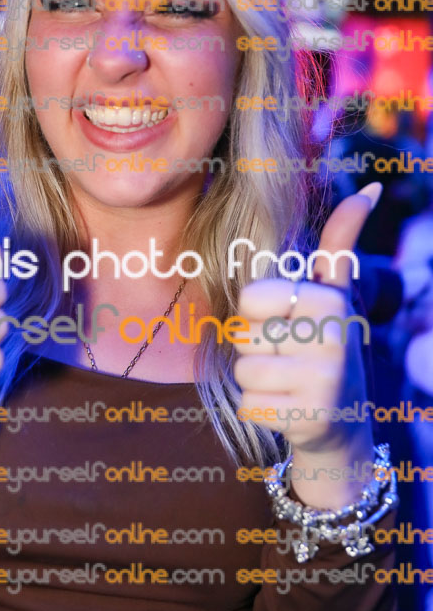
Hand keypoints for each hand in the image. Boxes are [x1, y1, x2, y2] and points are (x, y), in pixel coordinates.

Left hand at [233, 182, 381, 502]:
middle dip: (256, 350)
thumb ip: (339, 245)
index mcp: (329, 301)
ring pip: (243, 372)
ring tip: (289, 383)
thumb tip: (370, 188)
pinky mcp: (307, 418)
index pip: (249, 299)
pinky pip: (248, 406)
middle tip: (289, 359)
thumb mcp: (335, 295)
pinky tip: (289, 409)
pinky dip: (260, 411)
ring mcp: (322, 381)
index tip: (286, 325)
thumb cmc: (325, 348)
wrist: (344, 422)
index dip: (257, 316)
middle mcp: (331, 338)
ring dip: (256, 383)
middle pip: (242, 336)